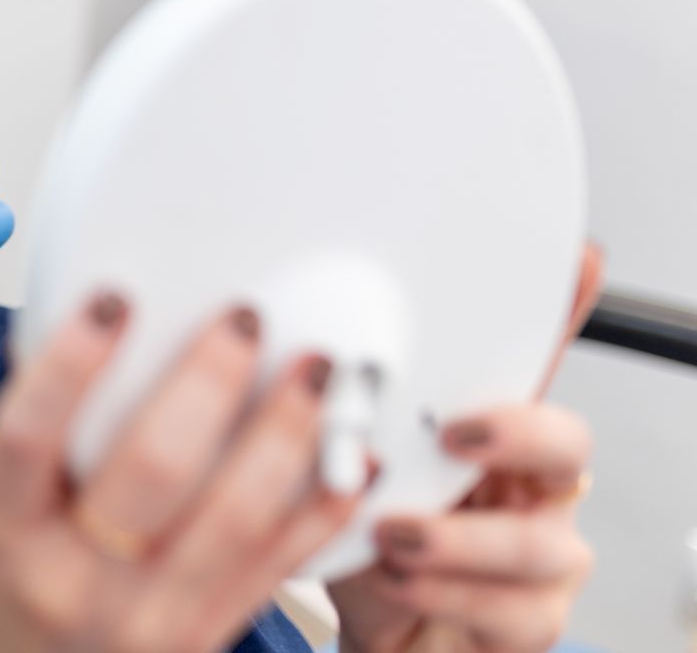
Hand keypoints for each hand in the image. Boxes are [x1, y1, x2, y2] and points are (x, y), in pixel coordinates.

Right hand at [0, 296, 362, 652]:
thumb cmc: (11, 577)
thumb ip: (38, 433)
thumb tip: (103, 322)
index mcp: (2, 531)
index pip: (29, 435)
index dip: (71, 363)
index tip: (116, 298)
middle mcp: (72, 581)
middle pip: (151, 466)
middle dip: (208, 381)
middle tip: (244, 320)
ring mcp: (146, 619)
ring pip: (235, 514)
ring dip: (286, 431)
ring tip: (314, 370)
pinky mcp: (206, 638)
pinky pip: (281, 565)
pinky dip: (327, 505)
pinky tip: (353, 456)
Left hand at [329, 243, 604, 652]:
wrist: (371, 628)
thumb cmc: (360, 538)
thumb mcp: (338, 463)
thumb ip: (337, 417)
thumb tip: (302, 363)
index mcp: (483, 428)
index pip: (535, 360)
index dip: (566, 311)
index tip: (575, 260)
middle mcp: (524, 484)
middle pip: (565, 442)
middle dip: (515, 432)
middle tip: (451, 433)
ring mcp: (537, 549)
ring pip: (544, 539)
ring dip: (461, 536)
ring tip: (394, 534)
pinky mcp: (530, 615)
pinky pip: (517, 608)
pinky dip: (450, 593)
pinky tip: (401, 581)